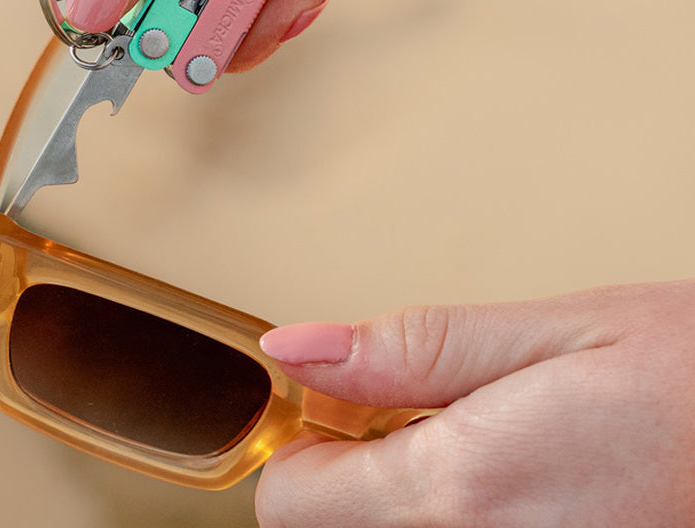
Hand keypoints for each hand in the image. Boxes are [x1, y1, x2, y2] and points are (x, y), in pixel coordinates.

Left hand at [257, 280, 694, 526]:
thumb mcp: (550, 333)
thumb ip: (411, 350)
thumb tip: (299, 348)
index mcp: (468, 487)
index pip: (292, 503)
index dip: (302, 446)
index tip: (335, 408)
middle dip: (347, 479)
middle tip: (405, 421)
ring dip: (400, 504)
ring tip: (469, 450)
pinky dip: (460, 523)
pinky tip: (509, 488)